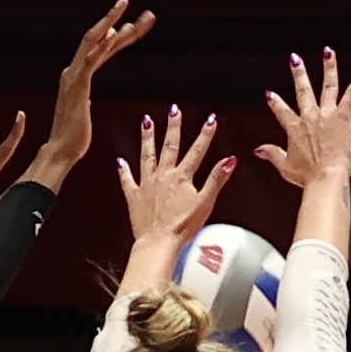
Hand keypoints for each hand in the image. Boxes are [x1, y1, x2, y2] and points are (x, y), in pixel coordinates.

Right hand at [26, 0, 156, 192]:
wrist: (61, 151)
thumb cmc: (75, 133)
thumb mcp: (83, 102)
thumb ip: (86, 83)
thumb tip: (89, 71)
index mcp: (78, 74)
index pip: (102, 47)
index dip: (120, 32)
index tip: (137, 21)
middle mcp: (74, 71)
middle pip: (97, 37)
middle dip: (114, 18)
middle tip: (127, 0)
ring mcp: (74, 77)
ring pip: (94, 43)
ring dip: (112, 25)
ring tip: (129, 12)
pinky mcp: (77, 87)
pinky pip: (91, 61)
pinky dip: (102, 46)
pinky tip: (116, 33)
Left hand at [117, 105, 235, 261]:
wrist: (158, 242)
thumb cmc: (182, 226)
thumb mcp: (205, 202)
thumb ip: (217, 179)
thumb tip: (230, 160)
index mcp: (181, 177)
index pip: (197, 150)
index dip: (205, 134)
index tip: (210, 119)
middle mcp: (163, 175)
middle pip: (170, 146)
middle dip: (173, 126)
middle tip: (174, 109)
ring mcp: (146, 184)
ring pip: (147, 155)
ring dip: (148, 138)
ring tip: (146, 121)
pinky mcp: (134, 196)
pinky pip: (127, 180)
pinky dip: (124, 170)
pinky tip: (120, 161)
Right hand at [255, 45, 350, 193]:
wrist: (325, 177)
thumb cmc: (308, 176)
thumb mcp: (285, 166)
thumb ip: (272, 154)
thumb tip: (257, 150)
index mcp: (294, 128)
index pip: (281, 110)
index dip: (275, 102)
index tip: (270, 94)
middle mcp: (309, 116)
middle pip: (302, 90)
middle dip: (298, 73)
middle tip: (295, 59)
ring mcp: (326, 115)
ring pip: (327, 85)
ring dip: (328, 67)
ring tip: (328, 51)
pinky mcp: (342, 116)